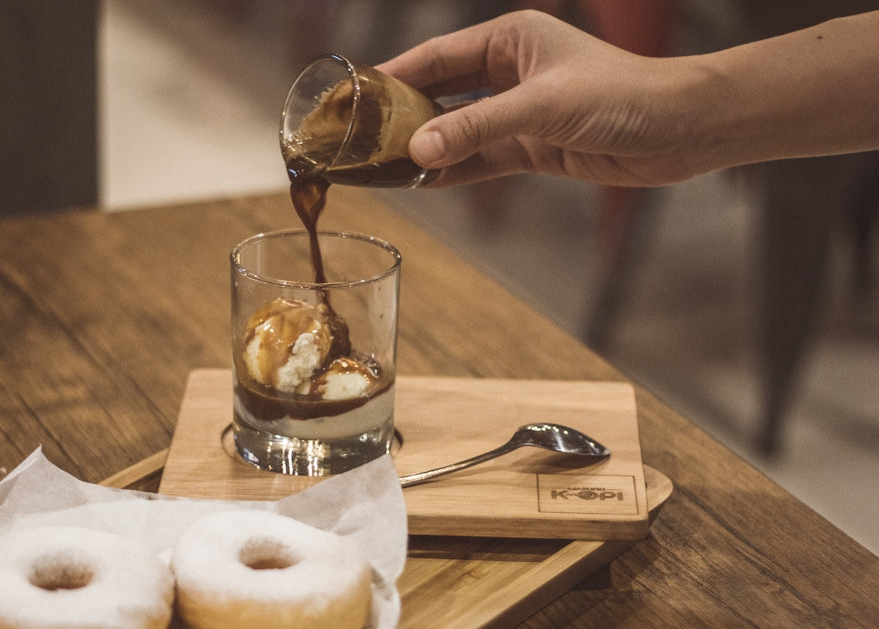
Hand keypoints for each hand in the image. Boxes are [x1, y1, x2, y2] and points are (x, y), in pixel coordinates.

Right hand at [376, 11, 708, 187]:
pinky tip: (420, 184)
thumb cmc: (624, 95)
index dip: (394, 75)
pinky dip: (452, 172)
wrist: (680, 130)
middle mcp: (510, 72)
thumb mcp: (542, 107)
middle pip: (440, 92)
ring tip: (381, 167)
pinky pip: (480, 159)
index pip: (437, 56)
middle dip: (401, 115)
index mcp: (511, 39)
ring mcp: (519, 112)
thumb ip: (477, 127)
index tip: (353, 96)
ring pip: (457, 129)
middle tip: (359, 138)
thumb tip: (418, 149)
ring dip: (424, 148)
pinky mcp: (532, 147)